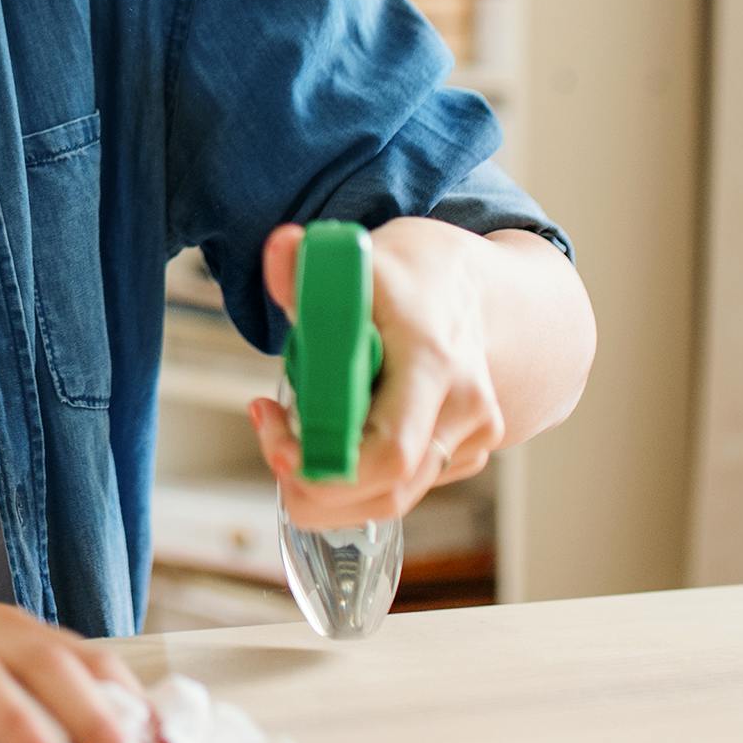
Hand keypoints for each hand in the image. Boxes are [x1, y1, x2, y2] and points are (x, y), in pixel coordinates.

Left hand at [246, 218, 505, 531]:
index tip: (269, 423)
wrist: (466, 285)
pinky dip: (357, 476)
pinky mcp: (466, 454)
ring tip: (289, 430)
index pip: (390, 451)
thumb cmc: (406, 273)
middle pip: (386, 490)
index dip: (323, 464)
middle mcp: (466, 408)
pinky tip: (330, 432)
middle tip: (270, 435)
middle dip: (313, 483)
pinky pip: (403, 487)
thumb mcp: (353, 260)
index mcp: (434, 362)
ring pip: (393, 498)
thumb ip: (305, 267)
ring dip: (329, 481)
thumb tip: (280, 244)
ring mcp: (473, 436)